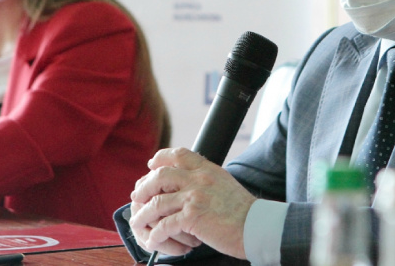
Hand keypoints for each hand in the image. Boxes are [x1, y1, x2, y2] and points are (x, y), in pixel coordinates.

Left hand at [129, 147, 255, 259]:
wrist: (257, 226)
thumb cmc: (242, 210)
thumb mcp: (224, 183)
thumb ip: (206, 179)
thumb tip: (189, 180)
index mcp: (207, 169)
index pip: (179, 154)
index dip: (161, 158)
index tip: (150, 165)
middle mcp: (199, 179)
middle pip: (160, 175)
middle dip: (144, 186)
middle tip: (137, 195)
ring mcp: (195, 198)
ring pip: (157, 202)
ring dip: (143, 214)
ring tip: (138, 222)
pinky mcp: (193, 218)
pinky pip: (164, 225)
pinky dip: (155, 234)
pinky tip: (152, 240)